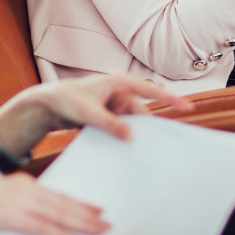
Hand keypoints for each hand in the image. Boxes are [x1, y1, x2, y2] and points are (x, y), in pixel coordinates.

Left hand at [0, 75, 193, 157]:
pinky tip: (122, 150)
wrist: (47, 104)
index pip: (150, 91)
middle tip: (154, 147)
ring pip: (132, 124)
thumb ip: (110, 124)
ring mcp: (115, 105)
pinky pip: (122, 128)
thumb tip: (131, 136)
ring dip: (131, 135)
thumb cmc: (66, 99)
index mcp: (119, 82)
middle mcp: (120, 93)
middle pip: (141, 113)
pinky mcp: (109, 116)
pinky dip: (122, 137)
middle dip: (145, 129)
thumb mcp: (88, 112)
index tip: (187, 107)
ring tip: (134, 151)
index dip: (170, 99)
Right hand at [0, 174, 108, 234]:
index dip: (80, 203)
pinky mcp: (9, 216)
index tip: (99, 209)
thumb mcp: (1, 197)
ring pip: (57, 215)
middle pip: (63, 203)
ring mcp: (17, 202)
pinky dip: (57, 233)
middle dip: (87, 214)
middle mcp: (24, 189)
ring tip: (100, 229)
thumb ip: (22, 205)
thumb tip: (42, 218)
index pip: (58, 195)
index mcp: (23, 183)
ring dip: (81, 223)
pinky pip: (39, 227)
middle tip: (108, 221)